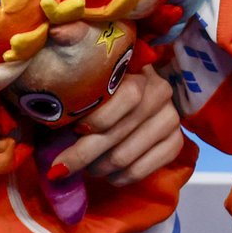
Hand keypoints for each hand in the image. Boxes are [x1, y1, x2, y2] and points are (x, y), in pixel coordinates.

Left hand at [47, 65, 183, 186]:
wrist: (138, 99)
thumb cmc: (105, 87)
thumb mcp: (94, 75)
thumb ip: (77, 72)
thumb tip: (56, 54)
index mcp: (139, 68)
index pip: (127, 95)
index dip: (99, 116)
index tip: (74, 129)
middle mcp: (160, 91)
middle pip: (119, 132)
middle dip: (84, 153)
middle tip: (61, 166)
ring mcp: (170, 118)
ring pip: (126, 156)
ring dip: (98, 168)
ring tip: (84, 167)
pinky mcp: (175, 142)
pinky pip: (143, 170)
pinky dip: (119, 178)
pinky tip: (107, 174)